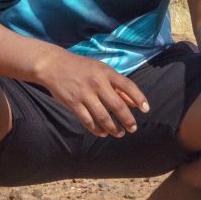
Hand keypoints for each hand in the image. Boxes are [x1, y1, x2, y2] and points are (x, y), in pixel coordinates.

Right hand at [35, 50, 149, 137]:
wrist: (54, 65)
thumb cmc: (83, 68)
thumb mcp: (102, 70)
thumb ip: (119, 86)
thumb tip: (135, 103)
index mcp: (107, 73)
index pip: (128, 86)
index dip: (139, 98)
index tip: (146, 110)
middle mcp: (97, 83)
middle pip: (117, 105)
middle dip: (127, 119)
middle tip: (133, 128)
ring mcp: (84, 94)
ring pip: (103, 116)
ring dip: (113, 128)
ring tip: (119, 134)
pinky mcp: (73, 103)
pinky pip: (87, 120)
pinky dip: (96, 129)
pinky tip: (103, 133)